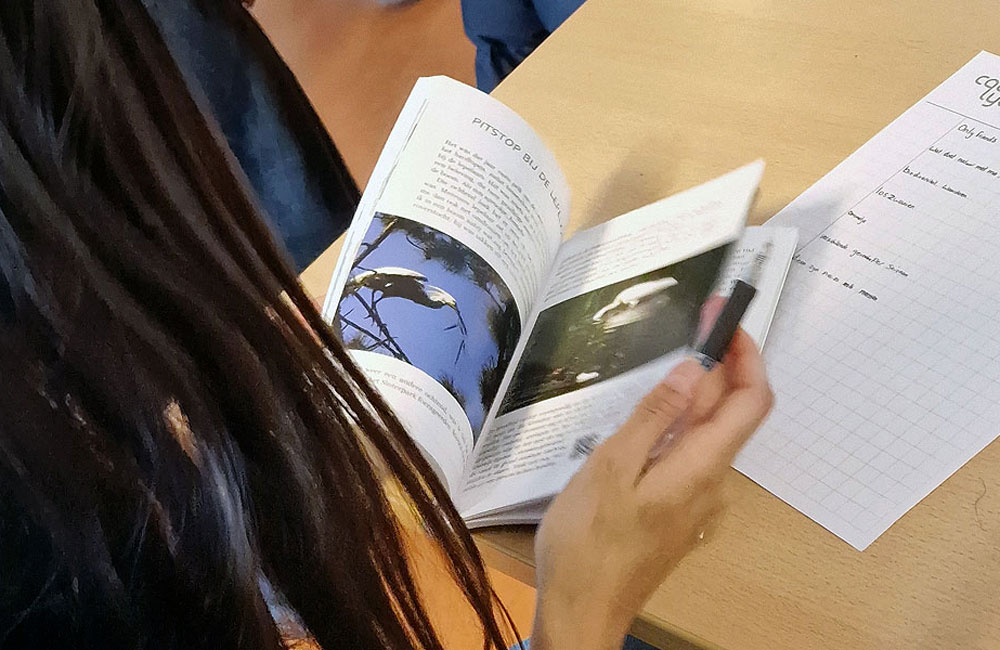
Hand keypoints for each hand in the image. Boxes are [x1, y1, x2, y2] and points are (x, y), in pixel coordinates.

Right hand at [531, 330, 772, 649]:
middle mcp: (712, 484)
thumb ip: (656, 416)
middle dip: (721, 365)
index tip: (726, 320)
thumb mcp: (611, 466)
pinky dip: (683, 425)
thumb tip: (694, 369)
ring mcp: (698, 502)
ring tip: (669, 363)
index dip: (747, 355)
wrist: (583, 610)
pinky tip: (652, 418)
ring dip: (701, 394)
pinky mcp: (680, 513)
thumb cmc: (588, 542)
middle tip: (696, 324)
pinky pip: (692, 457)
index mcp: (700, 468)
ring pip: (711, 435)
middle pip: (732, 415)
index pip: (751, 401)